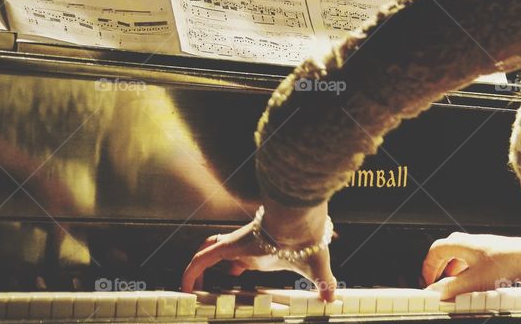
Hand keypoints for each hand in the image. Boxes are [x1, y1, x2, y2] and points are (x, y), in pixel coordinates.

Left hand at [181, 199, 337, 300]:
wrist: (302, 223)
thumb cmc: (309, 242)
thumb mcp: (315, 268)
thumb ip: (323, 282)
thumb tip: (334, 297)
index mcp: (262, 250)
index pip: (242, 255)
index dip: (236, 265)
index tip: (235, 274)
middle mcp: (246, 246)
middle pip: (220, 249)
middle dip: (212, 264)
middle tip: (207, 283)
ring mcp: (235, 244)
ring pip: (206, 251)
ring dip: (197, 268)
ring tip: (192, 289)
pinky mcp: (227, 246)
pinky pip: (201, 261)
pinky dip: (190, 274)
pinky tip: (186, 290)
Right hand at [421, 233, 520, 299]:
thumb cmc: (509, 263)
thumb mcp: (475, 281)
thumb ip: (452, 288)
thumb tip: (434, 293)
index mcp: (461, 243)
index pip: (435, 251)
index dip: (428, 268)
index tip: (428, 283)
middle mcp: (470, 242)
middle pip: (445, 252)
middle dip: (438, 269)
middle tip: (436, 284)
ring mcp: (482, 247)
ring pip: (459, 257)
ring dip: (452, 272)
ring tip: (453, 286)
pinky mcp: (493, 255)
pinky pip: (472, 261)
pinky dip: (467, 273)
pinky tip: (474, 284)